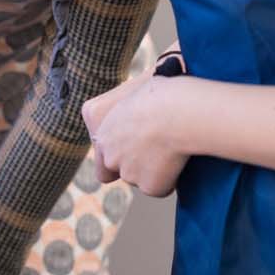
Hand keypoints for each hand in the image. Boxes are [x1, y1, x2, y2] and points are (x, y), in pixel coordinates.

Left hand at [81, 59, 190, 196]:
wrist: (180, 108)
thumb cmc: (164, 87)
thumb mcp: (137, 89)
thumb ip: (126, 107)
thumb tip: (137, 111)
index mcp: (94, 115)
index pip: (98, 141)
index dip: (119, 142)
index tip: (136, 135)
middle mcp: (104, 148)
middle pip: (113, 166)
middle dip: (130, 161)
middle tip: (154, 147)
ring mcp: (125, 170)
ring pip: (137, 177)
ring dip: (150, 168)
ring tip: (171, 145)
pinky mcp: (148, 185)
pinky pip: (159, 186)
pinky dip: (168, 178)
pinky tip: (179, 158)